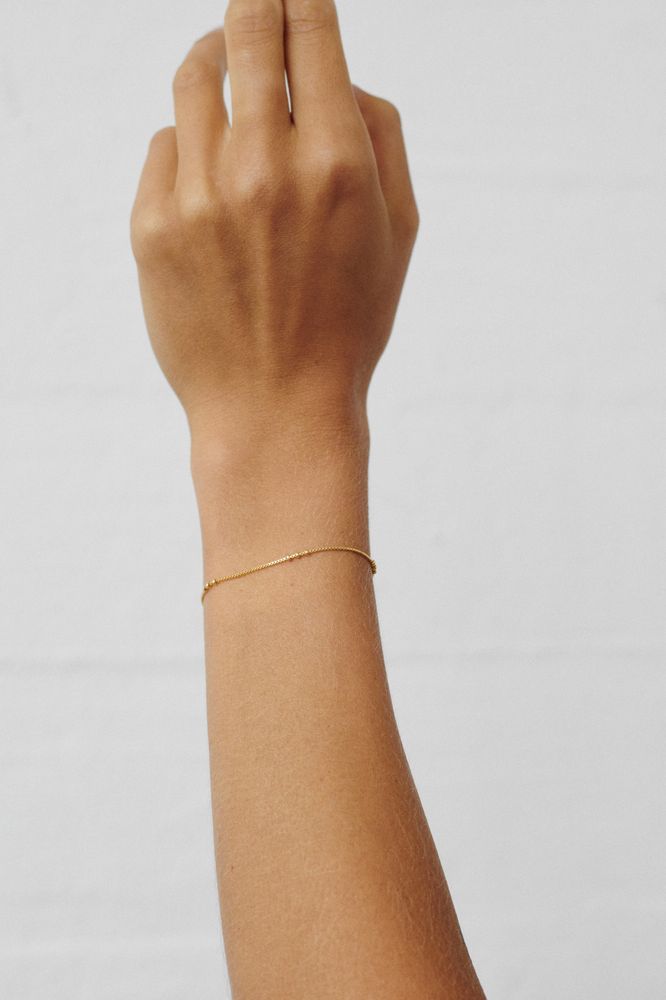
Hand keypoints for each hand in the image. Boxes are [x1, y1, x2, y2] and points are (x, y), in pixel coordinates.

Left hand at [130, 1, 417, 458]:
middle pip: (243, 28)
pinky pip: (164, 145)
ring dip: (215, 63)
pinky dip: (189, 144)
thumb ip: (380, 133)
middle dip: (255, 4)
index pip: (309, 27)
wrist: (275, 409)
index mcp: (336, 162)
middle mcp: (263, 166)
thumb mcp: (398, 231)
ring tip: (227, 74)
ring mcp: (199, 195)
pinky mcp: (151, 227)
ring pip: (194, 79)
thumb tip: (337, 74)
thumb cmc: (348, 322)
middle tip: (258, 3)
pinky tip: (211, 178)